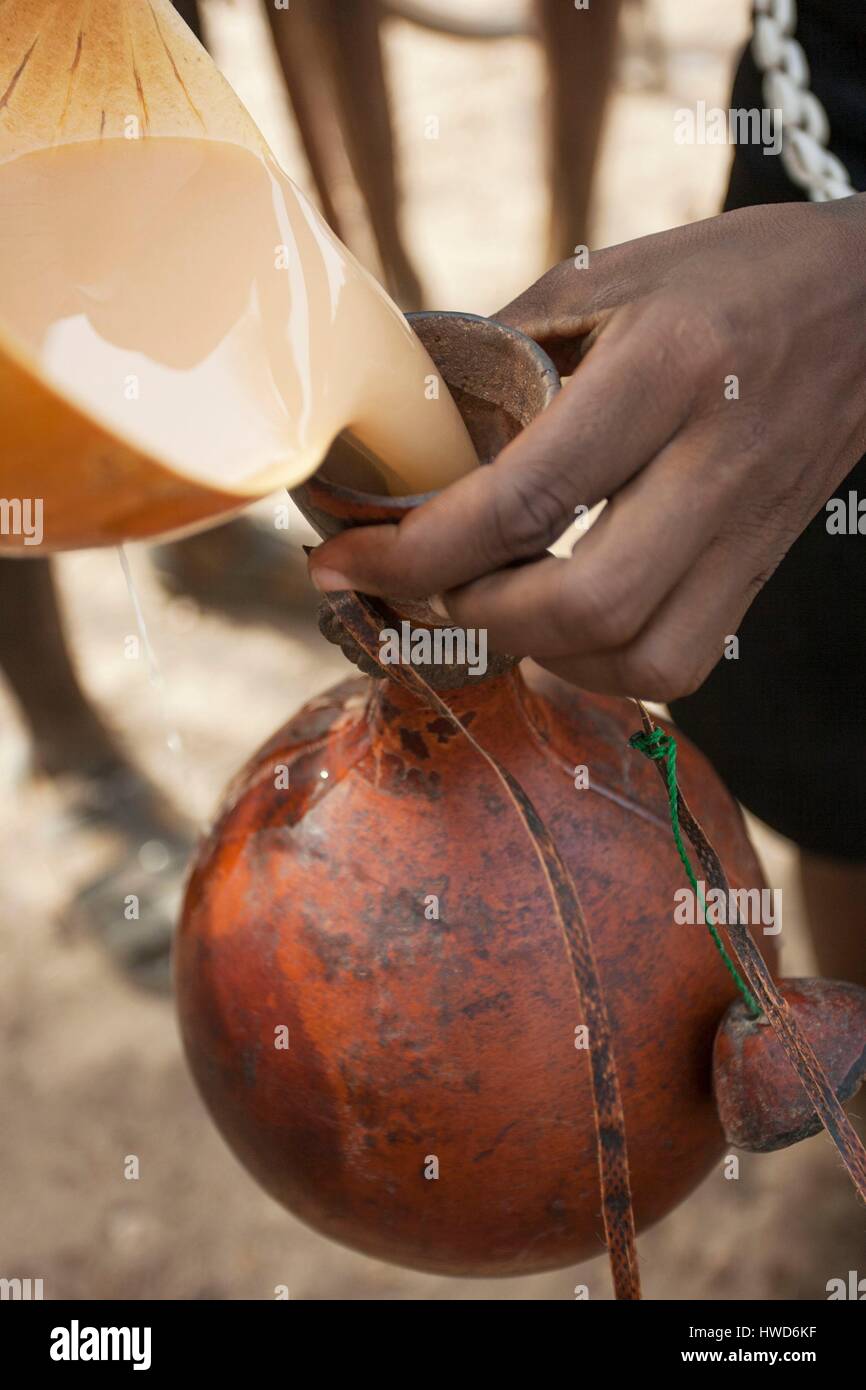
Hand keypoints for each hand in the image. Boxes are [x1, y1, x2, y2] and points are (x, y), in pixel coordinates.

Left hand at [309, 198, 865, 700]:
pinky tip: (557, 625)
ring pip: (640, 653)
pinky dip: (599, 666)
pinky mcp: (760, 568)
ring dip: (536, 651)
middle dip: (472, 615)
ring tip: (482, 605)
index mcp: (668, 370)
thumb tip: (405, 424)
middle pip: (585, 602)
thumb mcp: (612, 275)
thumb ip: (505, 350)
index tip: (343, 557)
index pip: (526, 496)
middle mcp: (715, 462)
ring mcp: (748, 528)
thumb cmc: (732, 276)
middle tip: (418, 586)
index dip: (416, 548)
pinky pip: (679, 661)